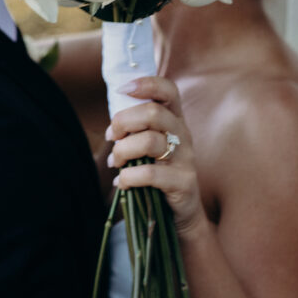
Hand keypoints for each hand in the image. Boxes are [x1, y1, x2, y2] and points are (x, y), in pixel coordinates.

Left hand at [106, 76, 206, 236]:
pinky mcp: (184, 183)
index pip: (168, 90)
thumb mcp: (148, 148)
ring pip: (149, 141)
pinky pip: (151, 174)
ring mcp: (186, 159)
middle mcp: (183, 135)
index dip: (146, 84)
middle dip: (123, 121)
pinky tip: (122, 183)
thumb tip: (111, 123)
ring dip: (122, 151)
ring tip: (115, 163)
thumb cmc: (157, 174)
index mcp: (174, 121)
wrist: (180, 213)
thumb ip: (135, 130)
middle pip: (154, 113)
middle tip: (112, 137)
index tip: (121, 90)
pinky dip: (128, 177)